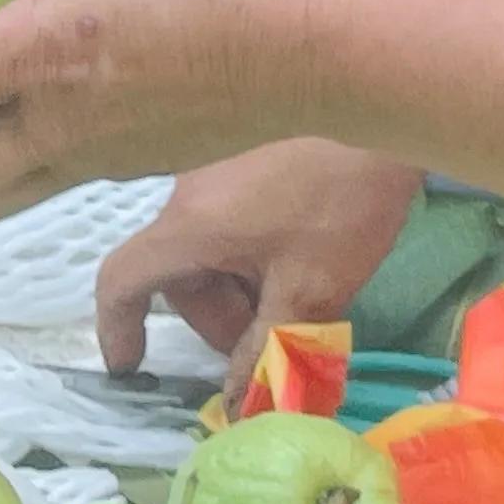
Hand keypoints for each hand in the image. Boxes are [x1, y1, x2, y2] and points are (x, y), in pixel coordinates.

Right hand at [93, 138, 421, 390]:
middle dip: (217, 317)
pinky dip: (250, 249)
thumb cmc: (342, 198)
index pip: (121, 282)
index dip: (118, 329)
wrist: (385, 97)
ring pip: (206, 247)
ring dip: (239, 284)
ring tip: (302, 293)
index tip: (134, 367)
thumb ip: (270, 350)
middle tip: (273, 339)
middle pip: (178, 273)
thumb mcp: (311, 287)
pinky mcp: (245, 152)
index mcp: (188, 227)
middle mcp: (185, 194)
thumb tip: (240, 406)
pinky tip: (305, 252)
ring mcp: (214, 168)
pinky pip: (228, 215)